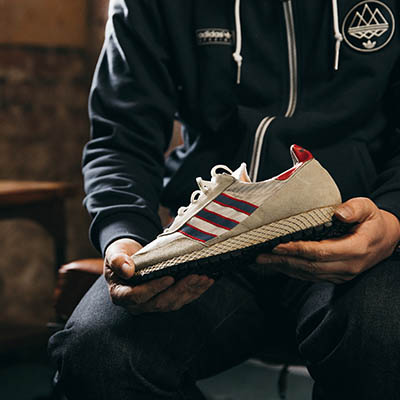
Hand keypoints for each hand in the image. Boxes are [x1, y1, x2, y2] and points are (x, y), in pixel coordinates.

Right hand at [104, 238, 213, 313]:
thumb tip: (127, 270)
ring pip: (173, 303)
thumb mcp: (114, 253)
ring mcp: (152, 304)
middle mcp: (137, 304)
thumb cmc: (120, 255)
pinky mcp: (165, 300)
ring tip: (204, 278)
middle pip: (160, 302)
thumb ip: (118, 261)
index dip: (154, 288)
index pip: (138, 296)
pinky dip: (195, 291)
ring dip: (190, 291)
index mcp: (121, 294)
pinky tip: (206, 281)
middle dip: (179, 290)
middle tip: (194, 276)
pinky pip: (181, 299)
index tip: (169, 278)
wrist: (127, 258)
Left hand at [256, 198, 399, 283]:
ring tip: (263, 261)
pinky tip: (278, 266)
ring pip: (308, 274)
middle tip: (261, 256)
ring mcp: (342, 274)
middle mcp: (348, 266)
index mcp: (356, 248)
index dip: (298, 249)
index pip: (321, 252)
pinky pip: (311, 277)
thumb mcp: (368, 207)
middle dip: (283, 261)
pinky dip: (292, 272)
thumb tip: (338, 213)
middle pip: (310, 266)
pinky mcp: (336, 277)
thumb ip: (354, 208)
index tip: (278, 245)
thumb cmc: (373, 221)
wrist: (387, 240)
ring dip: (284, 268)